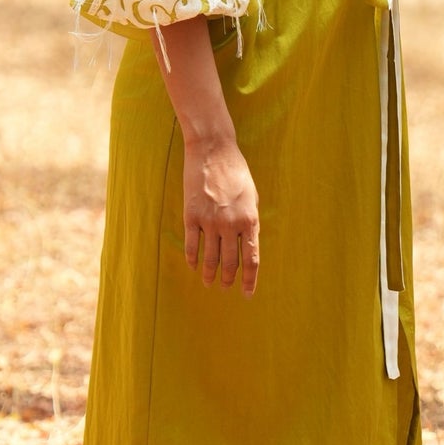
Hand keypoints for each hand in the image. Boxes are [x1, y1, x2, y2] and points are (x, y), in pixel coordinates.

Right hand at [183, 136, 259, 296]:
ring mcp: (210, 221)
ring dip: (211, 274)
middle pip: (231, 262)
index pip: (251, 259)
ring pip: (210, 258)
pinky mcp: (191, 216)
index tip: (247, 294)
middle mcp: (231, 224)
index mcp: (250, 220)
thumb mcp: (252, 196)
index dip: (249, 280)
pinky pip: (192, 245)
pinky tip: (193, 266)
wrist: (213, 151)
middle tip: (227, 288)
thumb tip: (246, 245)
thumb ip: (250, 221)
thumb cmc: (236, 172)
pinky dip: (192, 258)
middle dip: (229, 279)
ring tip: (210, 282)